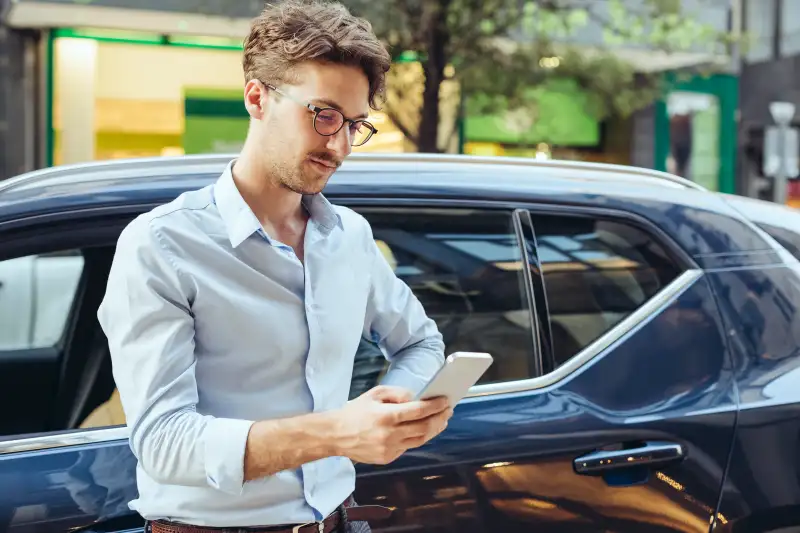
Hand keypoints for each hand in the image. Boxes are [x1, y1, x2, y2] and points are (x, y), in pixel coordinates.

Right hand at [331, 385, 452, 464]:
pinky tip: (423, 430)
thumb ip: (398, 393)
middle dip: (439, 418)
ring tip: (441, 421)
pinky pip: (408, 447)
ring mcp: (389, 449)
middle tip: (448, 411)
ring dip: (433, 430)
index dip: (435, 406)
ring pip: (420, 440)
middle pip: (424, 428)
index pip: (419, 411)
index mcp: (386, 416)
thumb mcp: (375, 393)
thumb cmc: (355, 411)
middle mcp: (389, 434)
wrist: (335, 435)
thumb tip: (416, 398)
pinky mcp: (387, 458)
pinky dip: (418, 438)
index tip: (445, 401)